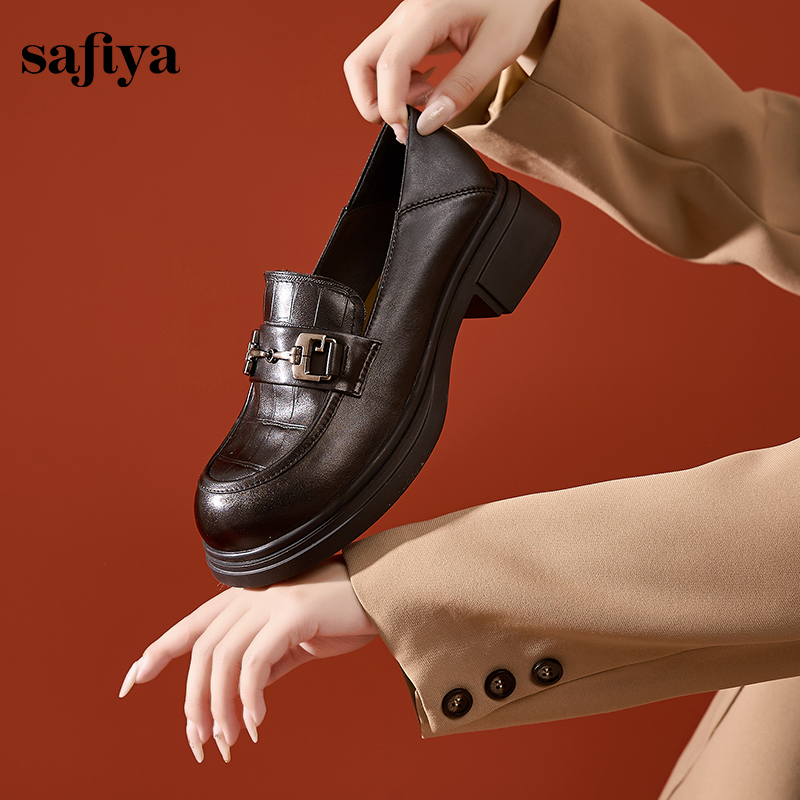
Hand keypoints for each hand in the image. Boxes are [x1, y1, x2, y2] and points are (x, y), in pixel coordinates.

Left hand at [118, 557, 377, 762]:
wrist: (378, 595)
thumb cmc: (338, 616)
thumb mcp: (290, 640)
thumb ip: (261, 660)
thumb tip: (236, 700)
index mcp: (245, 598)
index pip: (190, 627)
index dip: (155, 652)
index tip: (130, 682)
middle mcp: (250, 595)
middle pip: (201, 652)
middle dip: (194, 703)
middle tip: (200, 743)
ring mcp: (269, 601)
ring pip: (223, 660)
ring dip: (220, 709)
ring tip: (228, 742)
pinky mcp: (291, 613)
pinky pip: (255, 663)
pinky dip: (249, 698)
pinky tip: (255, 722)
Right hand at [344, 0, 554, 141]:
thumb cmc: (516, 4)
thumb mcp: (499, 49)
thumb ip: (462, 88)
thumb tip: (428, 123)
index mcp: (428, 12)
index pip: (390, 66)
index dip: (391, 107)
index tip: (410, 130)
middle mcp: (407, 13)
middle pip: (359, 64)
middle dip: (372, 103)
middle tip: (406, 122)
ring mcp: (403, 20)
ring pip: (367, 63)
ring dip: (383, 94)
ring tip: (423, 101)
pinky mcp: (409, 29)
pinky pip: (384, 61)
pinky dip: (395, 85)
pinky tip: (425, 88)